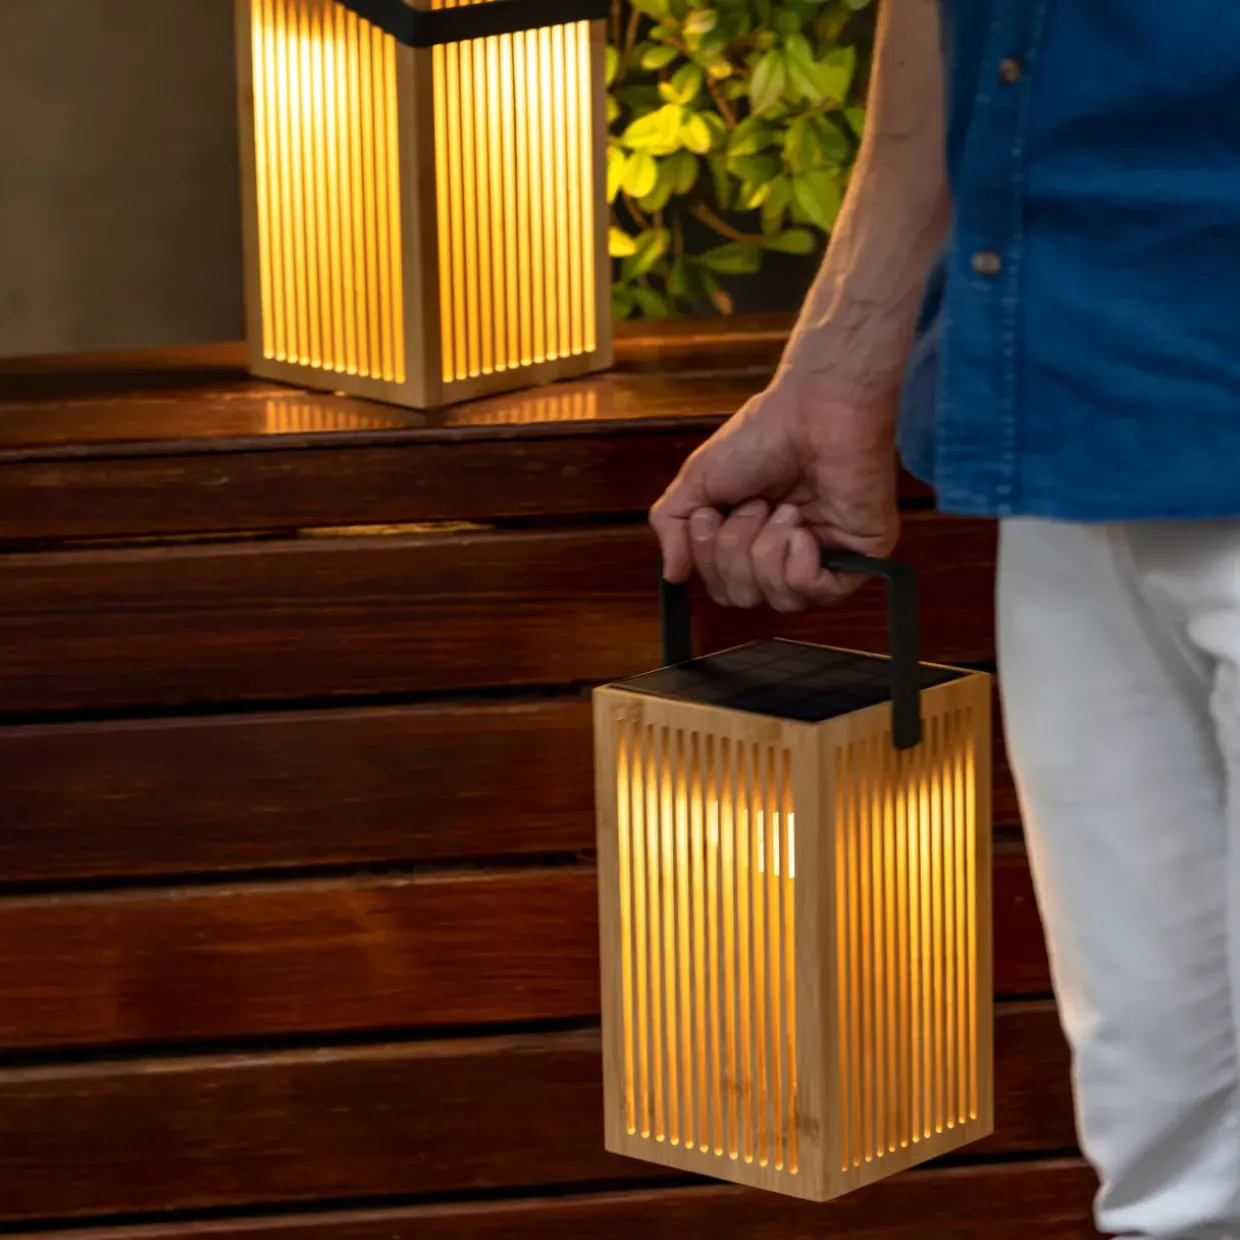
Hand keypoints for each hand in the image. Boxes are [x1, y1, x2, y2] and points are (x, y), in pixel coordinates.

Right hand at [649, 368, 899, 611]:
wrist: (815, 409)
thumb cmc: (762, 436)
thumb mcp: (697, 481)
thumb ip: (673, 528)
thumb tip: (672, 576)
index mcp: (751, 540)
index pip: (722, 588)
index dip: (708, 562)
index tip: (708, 516)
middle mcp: (786, 555)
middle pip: (744, 599)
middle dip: (734, 553)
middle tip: (753, 505)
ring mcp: (825, 560)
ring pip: (780, 602)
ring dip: (766, 552)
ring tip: (781, 509)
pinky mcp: (860, 559)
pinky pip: (818, 595)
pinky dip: (797, 565)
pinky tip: (801, 529)